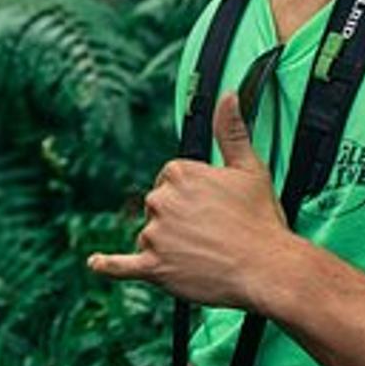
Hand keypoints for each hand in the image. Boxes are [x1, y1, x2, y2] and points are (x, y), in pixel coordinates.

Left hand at [86, 89, 292, 308]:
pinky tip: (97, 263)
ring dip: (168, 245)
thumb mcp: (249, 168)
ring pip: (150, 236)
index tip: (212, 207)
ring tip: (204, 254)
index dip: (191, 196)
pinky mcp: (153, 266)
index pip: (170, 180)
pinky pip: (122, 266)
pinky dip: (108, 265)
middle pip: (157, 207)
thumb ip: (231, 130)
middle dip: (178, 219)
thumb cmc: (259, 220)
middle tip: (212, 233)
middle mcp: (160, 200)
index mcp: (178, 172)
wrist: (267, 269)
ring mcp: (154, 234)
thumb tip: (228, 96)